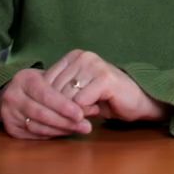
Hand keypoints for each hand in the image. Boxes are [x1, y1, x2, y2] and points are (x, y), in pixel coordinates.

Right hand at [0, 68, 91, 139]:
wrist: (9, 91)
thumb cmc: (37, 84)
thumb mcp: (48, 78)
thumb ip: (67, 89)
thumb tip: (93, 105)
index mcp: (24, 80)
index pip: (46, 95)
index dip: (63, 106)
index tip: (81, 114)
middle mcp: (13, 97)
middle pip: (42, 113)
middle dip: (66, 121)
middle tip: (86, 126)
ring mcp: (9, 114)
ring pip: (38, 126)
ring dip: (61, 130)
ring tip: (79, 130)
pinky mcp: (10, 129)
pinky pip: (34, 135)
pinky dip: (52, 134)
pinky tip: (65, 132)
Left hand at [45, 49, 168, 123]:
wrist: (137, 101)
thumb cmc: (106, 97)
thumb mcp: (78, 90)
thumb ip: (61, 90)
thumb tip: (36, 101)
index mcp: (74, 56)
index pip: (47, 81)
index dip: (47, 101)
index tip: (51, 113)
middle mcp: (83, 56)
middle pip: (55, 90)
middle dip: (59, 109)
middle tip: (70, 117)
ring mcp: (94, 65)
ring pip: (66, 97)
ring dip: (72, 112)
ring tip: (84, 114)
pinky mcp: (104, 78)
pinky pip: (80, 103)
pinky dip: (83, 112)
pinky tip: (94, 112)